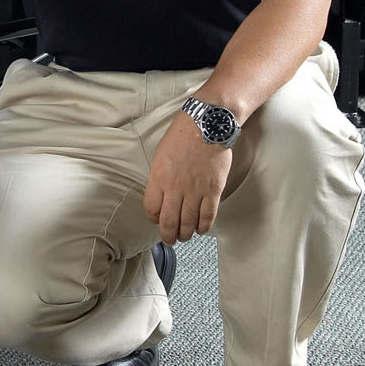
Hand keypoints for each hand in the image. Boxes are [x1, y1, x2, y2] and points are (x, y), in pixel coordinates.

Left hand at [143, 113, 232, 244]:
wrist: (206, 126)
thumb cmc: (182, 136)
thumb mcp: (160, 156)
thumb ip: (159, 178)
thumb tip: (160, 196)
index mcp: (159, 178)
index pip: (151, 209)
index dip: (153, 219)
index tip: (156, 221)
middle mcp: (176, 188)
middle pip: (169, 222)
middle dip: (168, 235)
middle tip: (169, 239)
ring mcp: (196, 191)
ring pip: (188, 223)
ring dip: (185, 234)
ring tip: (184, 236)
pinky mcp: (213, 191)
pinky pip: (208, 216)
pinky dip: (203, 227)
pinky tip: (201, 229)